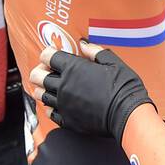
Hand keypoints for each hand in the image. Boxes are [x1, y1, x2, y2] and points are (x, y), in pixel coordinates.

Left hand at [31, 41, 154, 143]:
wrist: (127, 114)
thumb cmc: (124, 88)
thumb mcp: (114, 63)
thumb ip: (95, 52)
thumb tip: (84, 44)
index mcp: (74, 68)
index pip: (47, 56)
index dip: (48, 54)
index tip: (53, 55)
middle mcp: (64, 86)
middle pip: (37, 76)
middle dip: (40, 71)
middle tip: (47, 71)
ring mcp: (64, 104)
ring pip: (40, 94)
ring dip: (42, 88)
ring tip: (51, 87)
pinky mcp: (67, 120)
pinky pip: (50, 112)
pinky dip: (50, 107)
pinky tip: (57, 104)